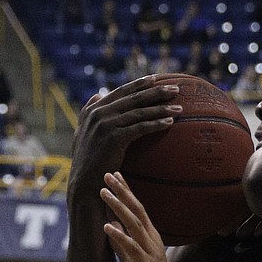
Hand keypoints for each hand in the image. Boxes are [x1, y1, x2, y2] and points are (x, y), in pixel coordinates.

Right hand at [68, 77, 181, 195]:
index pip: (121, 92)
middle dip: (157, 92)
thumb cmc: (87, 162)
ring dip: (162, 108)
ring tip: (179, 108)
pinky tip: (170, 122)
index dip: (140, 84)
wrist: (83, 182)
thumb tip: (97, 95)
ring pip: (139, 112)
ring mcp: (106, 125)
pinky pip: (140, 128)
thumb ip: (87, 113)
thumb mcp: (82, 133)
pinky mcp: (114, 138)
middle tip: (176, 89)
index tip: (156, 79)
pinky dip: (156, 124)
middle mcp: (99, 114)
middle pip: (134, 99)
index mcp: (93, 110)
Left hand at [100, 172, 180, 261]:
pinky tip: (107, 227)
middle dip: (123, 192)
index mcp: (150, 240)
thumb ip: (123, 245)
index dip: (127, 192)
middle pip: (138, 212)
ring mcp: (152, 255)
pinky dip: (120, 237)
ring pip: (136, 225)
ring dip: (119, 208)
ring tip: (104, 193)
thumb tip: (111, 226)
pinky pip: (133, 250)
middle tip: (108, 174)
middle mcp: (154, 243)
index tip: (114, 175)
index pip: (138, 211)